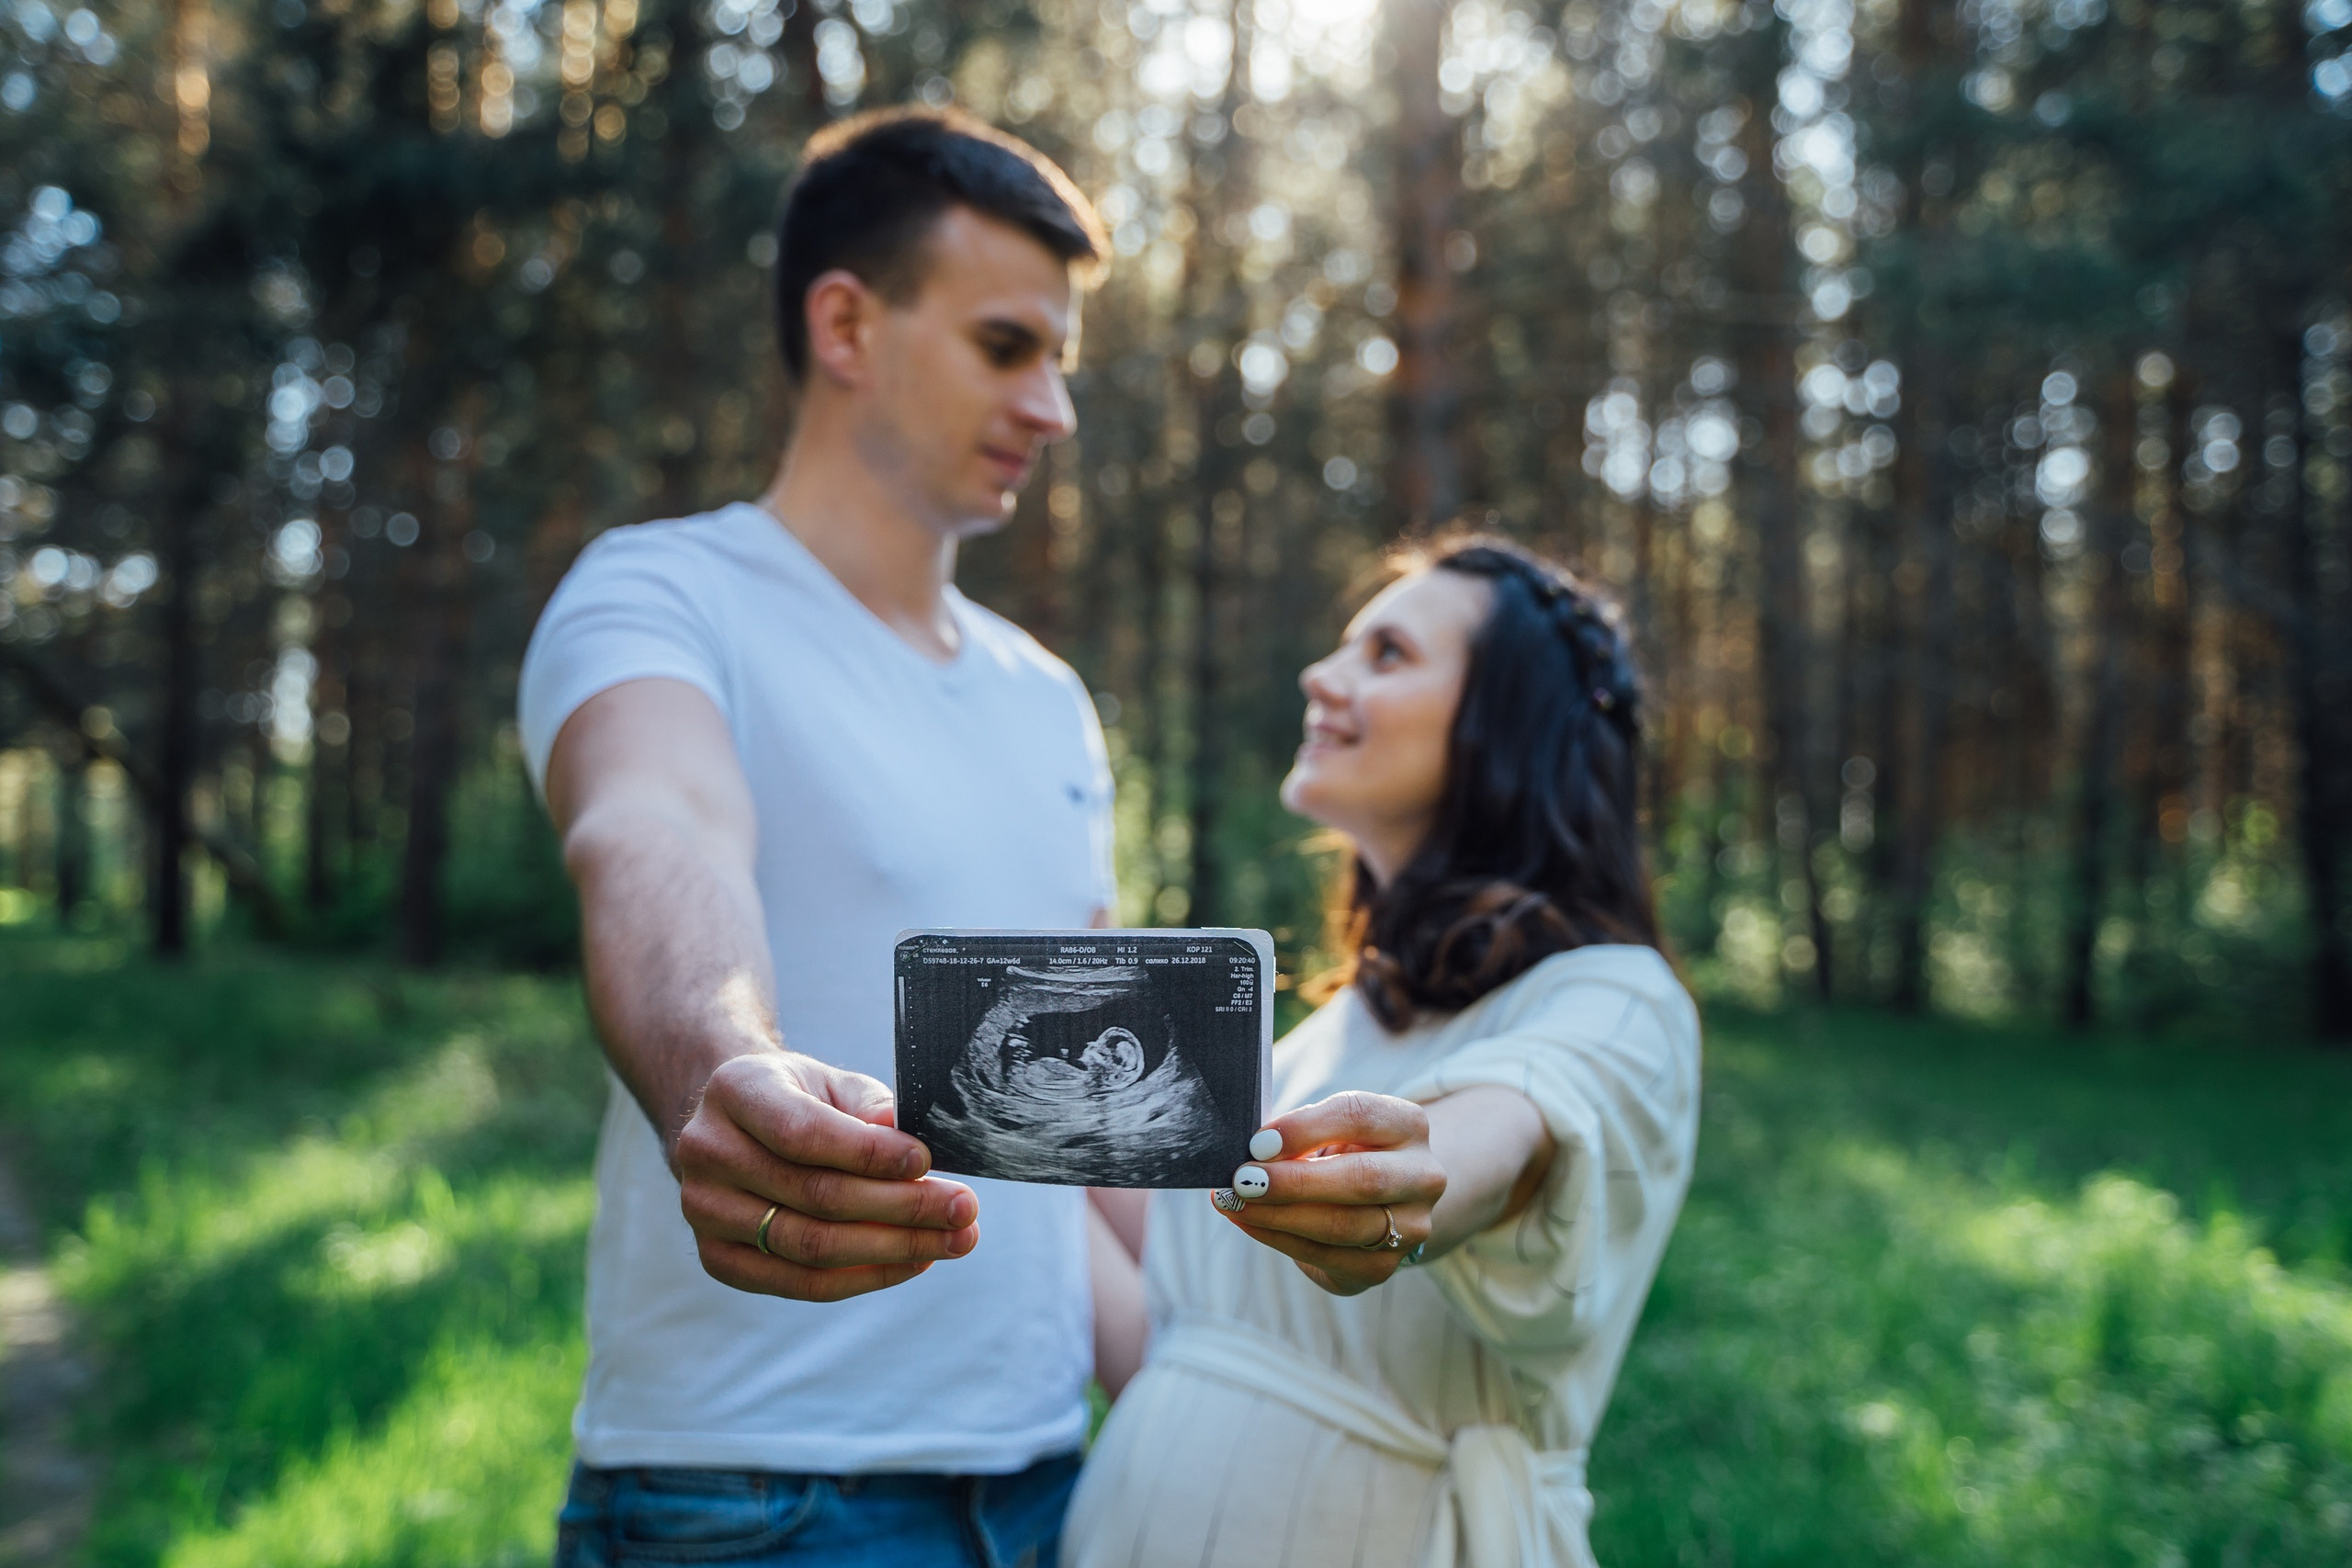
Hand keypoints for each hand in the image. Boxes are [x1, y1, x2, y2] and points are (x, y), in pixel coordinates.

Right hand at [674, 1052, 979, 1301]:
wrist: (741, 1123)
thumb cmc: (801, 1097)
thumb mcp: (834, 1082)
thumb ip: (870, 1107)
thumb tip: (905, 1140)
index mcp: (736, 1089)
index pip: (803, 1133)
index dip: (870, 1154)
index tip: (928, 1162)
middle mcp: (706, 1151)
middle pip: (813, 1195)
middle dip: (900, 1208)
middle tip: (963, 1211)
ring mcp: (704, 1210)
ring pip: (809, 1246)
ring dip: (892, 1249)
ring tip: (952, 1241)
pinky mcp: (717, 1257)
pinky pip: (799, 1283)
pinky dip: (862, 1277)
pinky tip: (911, 1262)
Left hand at [1209, 1091, 1446, 1295]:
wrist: (1383, 1199)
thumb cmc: (1343, 1150)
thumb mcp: (1330, 1128)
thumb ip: (1299, 1133)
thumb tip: (1253, 1152)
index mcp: (1409, 1125)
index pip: (1360, 1117)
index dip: (1305, 1128)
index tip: (1257, 1142)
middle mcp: (1423, 1175)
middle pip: (1363, 1178)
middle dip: (1295, 1182)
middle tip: (1243, 1179)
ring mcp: (1411, 1226)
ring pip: (1344, 1225)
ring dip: (1280, 1216)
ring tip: (1236, 1203)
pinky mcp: (1385, 1265)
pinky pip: (1327, 1256)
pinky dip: (1280, 1239)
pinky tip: (1249, 1222)